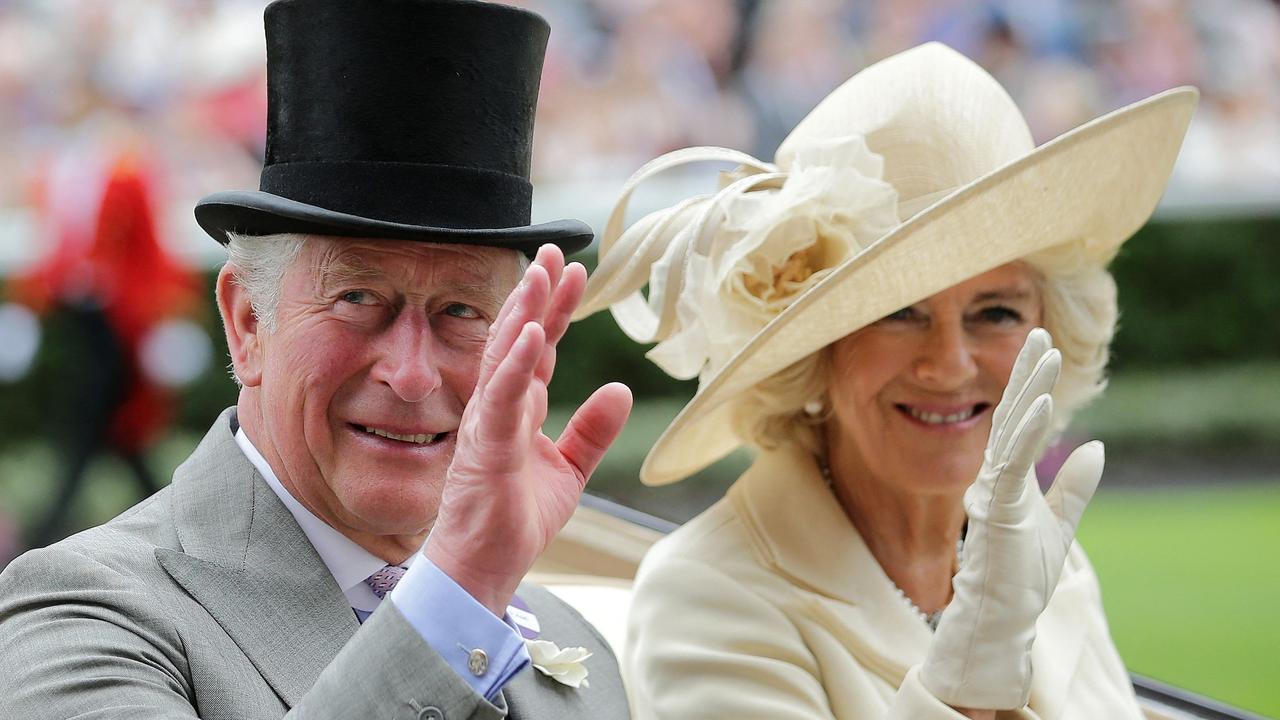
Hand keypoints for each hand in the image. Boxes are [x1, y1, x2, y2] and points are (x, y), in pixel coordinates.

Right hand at [425, 245, 632, 615]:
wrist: (485, 566)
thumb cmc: (516, 519)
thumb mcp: (570, 470)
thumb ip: (593, 431)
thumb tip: (620, 390)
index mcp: (520, 409)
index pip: (540, 347)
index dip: (555, 309)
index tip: (573, 270)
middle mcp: (500, 407)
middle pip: (519, 338)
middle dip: (536, 294)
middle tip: (553, 251)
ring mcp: (489, 424)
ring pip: (503, 358)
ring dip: (521, 315)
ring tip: (539, 275)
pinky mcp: (485, 447)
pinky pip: (500, 398)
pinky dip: (515, 365)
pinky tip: (529, 334)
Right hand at [920, 328, 1103, 709]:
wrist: (1002, 616)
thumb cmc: (1021, 575)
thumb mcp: (1060, 524)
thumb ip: (1074, 487)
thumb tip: (1096, 447)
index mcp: (1006, 478)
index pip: (1017, 421)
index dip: (1030, 384)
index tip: (1042, 347)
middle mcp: (993, 477)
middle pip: (1010, 414)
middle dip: (1026, 373)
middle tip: (1038, 333)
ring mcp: (991, 490)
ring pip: (1010, 429)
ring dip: (1029, 390)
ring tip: (1044, 354)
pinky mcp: (996, 507)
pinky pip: (1011, 461)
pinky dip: (1026, 432)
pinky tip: (1042, 404)